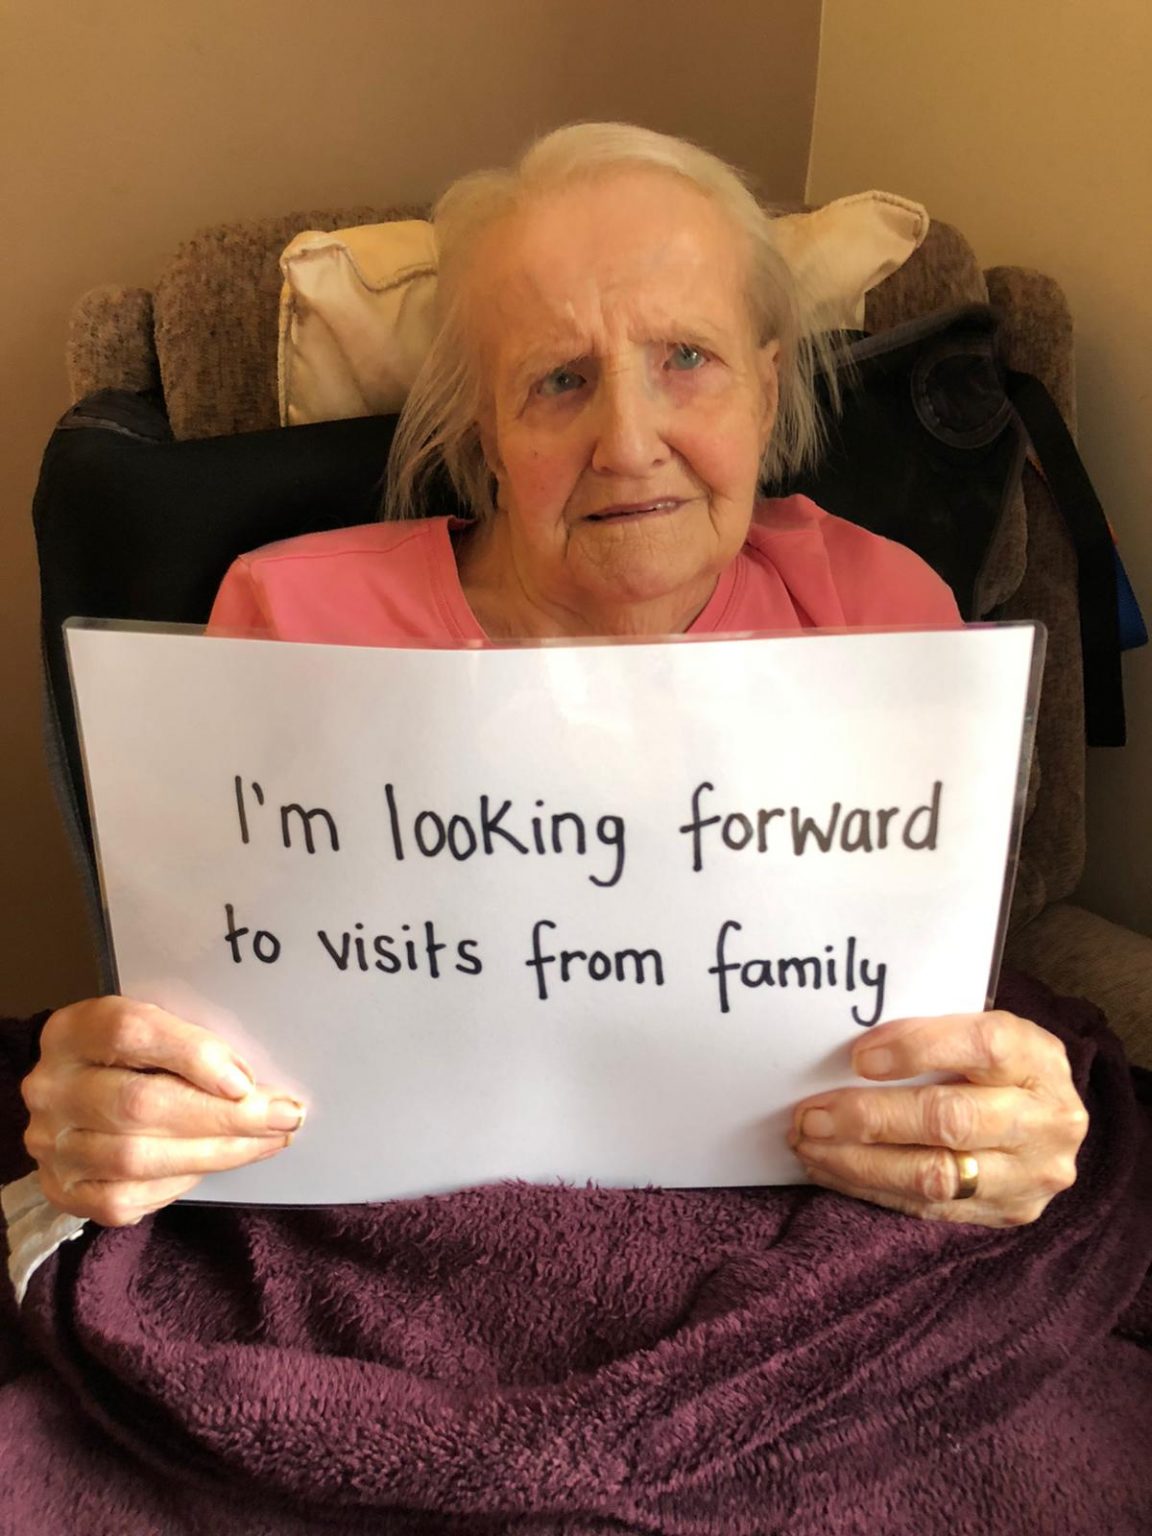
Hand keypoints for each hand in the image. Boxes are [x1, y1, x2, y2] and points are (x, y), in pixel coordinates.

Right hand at [22, 997, 304, 1226]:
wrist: (80, 1092)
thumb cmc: (137, 1056)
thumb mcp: (158, 1028)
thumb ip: (193, 1044)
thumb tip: (257, 1084)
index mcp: (75, 1030)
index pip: (131, 1033)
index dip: (193, 1056)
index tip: (246, 1080)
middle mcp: (52, 1085)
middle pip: (139, 1104)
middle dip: (224, 1117)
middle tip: (283, 1117)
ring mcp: (50, 1142)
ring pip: (135, 1158)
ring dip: (214, 1154)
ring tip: (266, 1142)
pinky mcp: (61, 1188)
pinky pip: (123, 1199)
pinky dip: (176, 1185)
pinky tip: (211, 1166)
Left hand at [789, 1010, 1088, 1226]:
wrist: (1049, 1118)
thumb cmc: (996, 1064)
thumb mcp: (981, 1029)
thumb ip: (932, 1032)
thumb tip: (850, 1052)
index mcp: (1037, 1058)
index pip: (981, 1045)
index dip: (916, 1049)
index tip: (858, 1057)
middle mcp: (1045, 1120)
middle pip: (950, 1120)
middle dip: (870, 1118)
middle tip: (812, 1114)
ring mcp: (1030, 1174)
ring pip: (934, 1175)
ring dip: (859, 1161)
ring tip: (810, 1144)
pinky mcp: (1008, 1212)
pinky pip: (928, 1207)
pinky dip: (871, 1188)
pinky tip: (831, 1169)